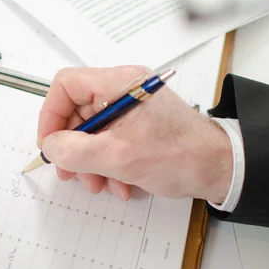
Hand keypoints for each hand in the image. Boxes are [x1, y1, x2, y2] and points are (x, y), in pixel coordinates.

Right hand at [37, 66, 232, 203]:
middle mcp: (124, 89)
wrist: (219, 169)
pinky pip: (109, 141)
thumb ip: (74, 151)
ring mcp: (132, 108)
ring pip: (92, 131)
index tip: (49, 144)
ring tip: (100, 185)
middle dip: (73, 148)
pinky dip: (107, 164)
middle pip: (77, 112)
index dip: (51, 115)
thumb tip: (51, 146)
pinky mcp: (139, 125)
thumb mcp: (117, 157)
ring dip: (90, 162)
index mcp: (119, 83)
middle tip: (70, 174)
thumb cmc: (178, 156)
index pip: (66, 85)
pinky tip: (119, 185)